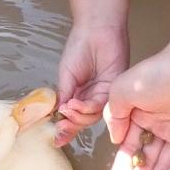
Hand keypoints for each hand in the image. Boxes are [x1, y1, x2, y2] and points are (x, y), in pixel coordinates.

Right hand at [55, 18, 127, 144]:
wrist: (96, 29)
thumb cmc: (79, 47)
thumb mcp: (67, 75)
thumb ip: (64, 95)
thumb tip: (58, 114)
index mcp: (80, 93)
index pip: (73, 115)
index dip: (66, 128)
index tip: (56, 139)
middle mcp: (92, 96)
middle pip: (83, 119)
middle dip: (71, 124)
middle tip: (61, 126)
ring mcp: (103, 94)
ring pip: (92, 115)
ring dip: (78, 115)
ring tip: (67, 109)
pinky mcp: (113, 89)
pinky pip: (101, 105)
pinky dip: (86, 107)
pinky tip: (75, 104)